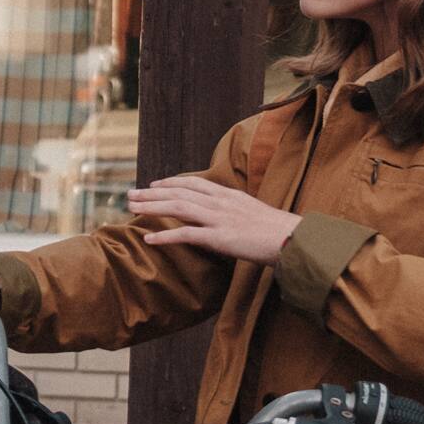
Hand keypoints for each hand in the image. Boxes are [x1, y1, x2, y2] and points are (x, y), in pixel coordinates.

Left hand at [129, 171, 298, 267]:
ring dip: (152, 208)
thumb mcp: (252, 212)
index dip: (170, 183)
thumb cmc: (276, 231)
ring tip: (132, 210)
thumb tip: (221, 215)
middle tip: (130, 194)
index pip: (193, 183)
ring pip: (178, 208)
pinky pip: (186, 235)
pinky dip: (165, 235)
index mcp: (228, 194)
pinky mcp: (220, 238)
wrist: (293, 240)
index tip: (152, 185)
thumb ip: (233, 210)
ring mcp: (219, 219)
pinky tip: (148, 238)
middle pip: (179, 193)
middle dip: (151, 193)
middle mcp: (220, 202)